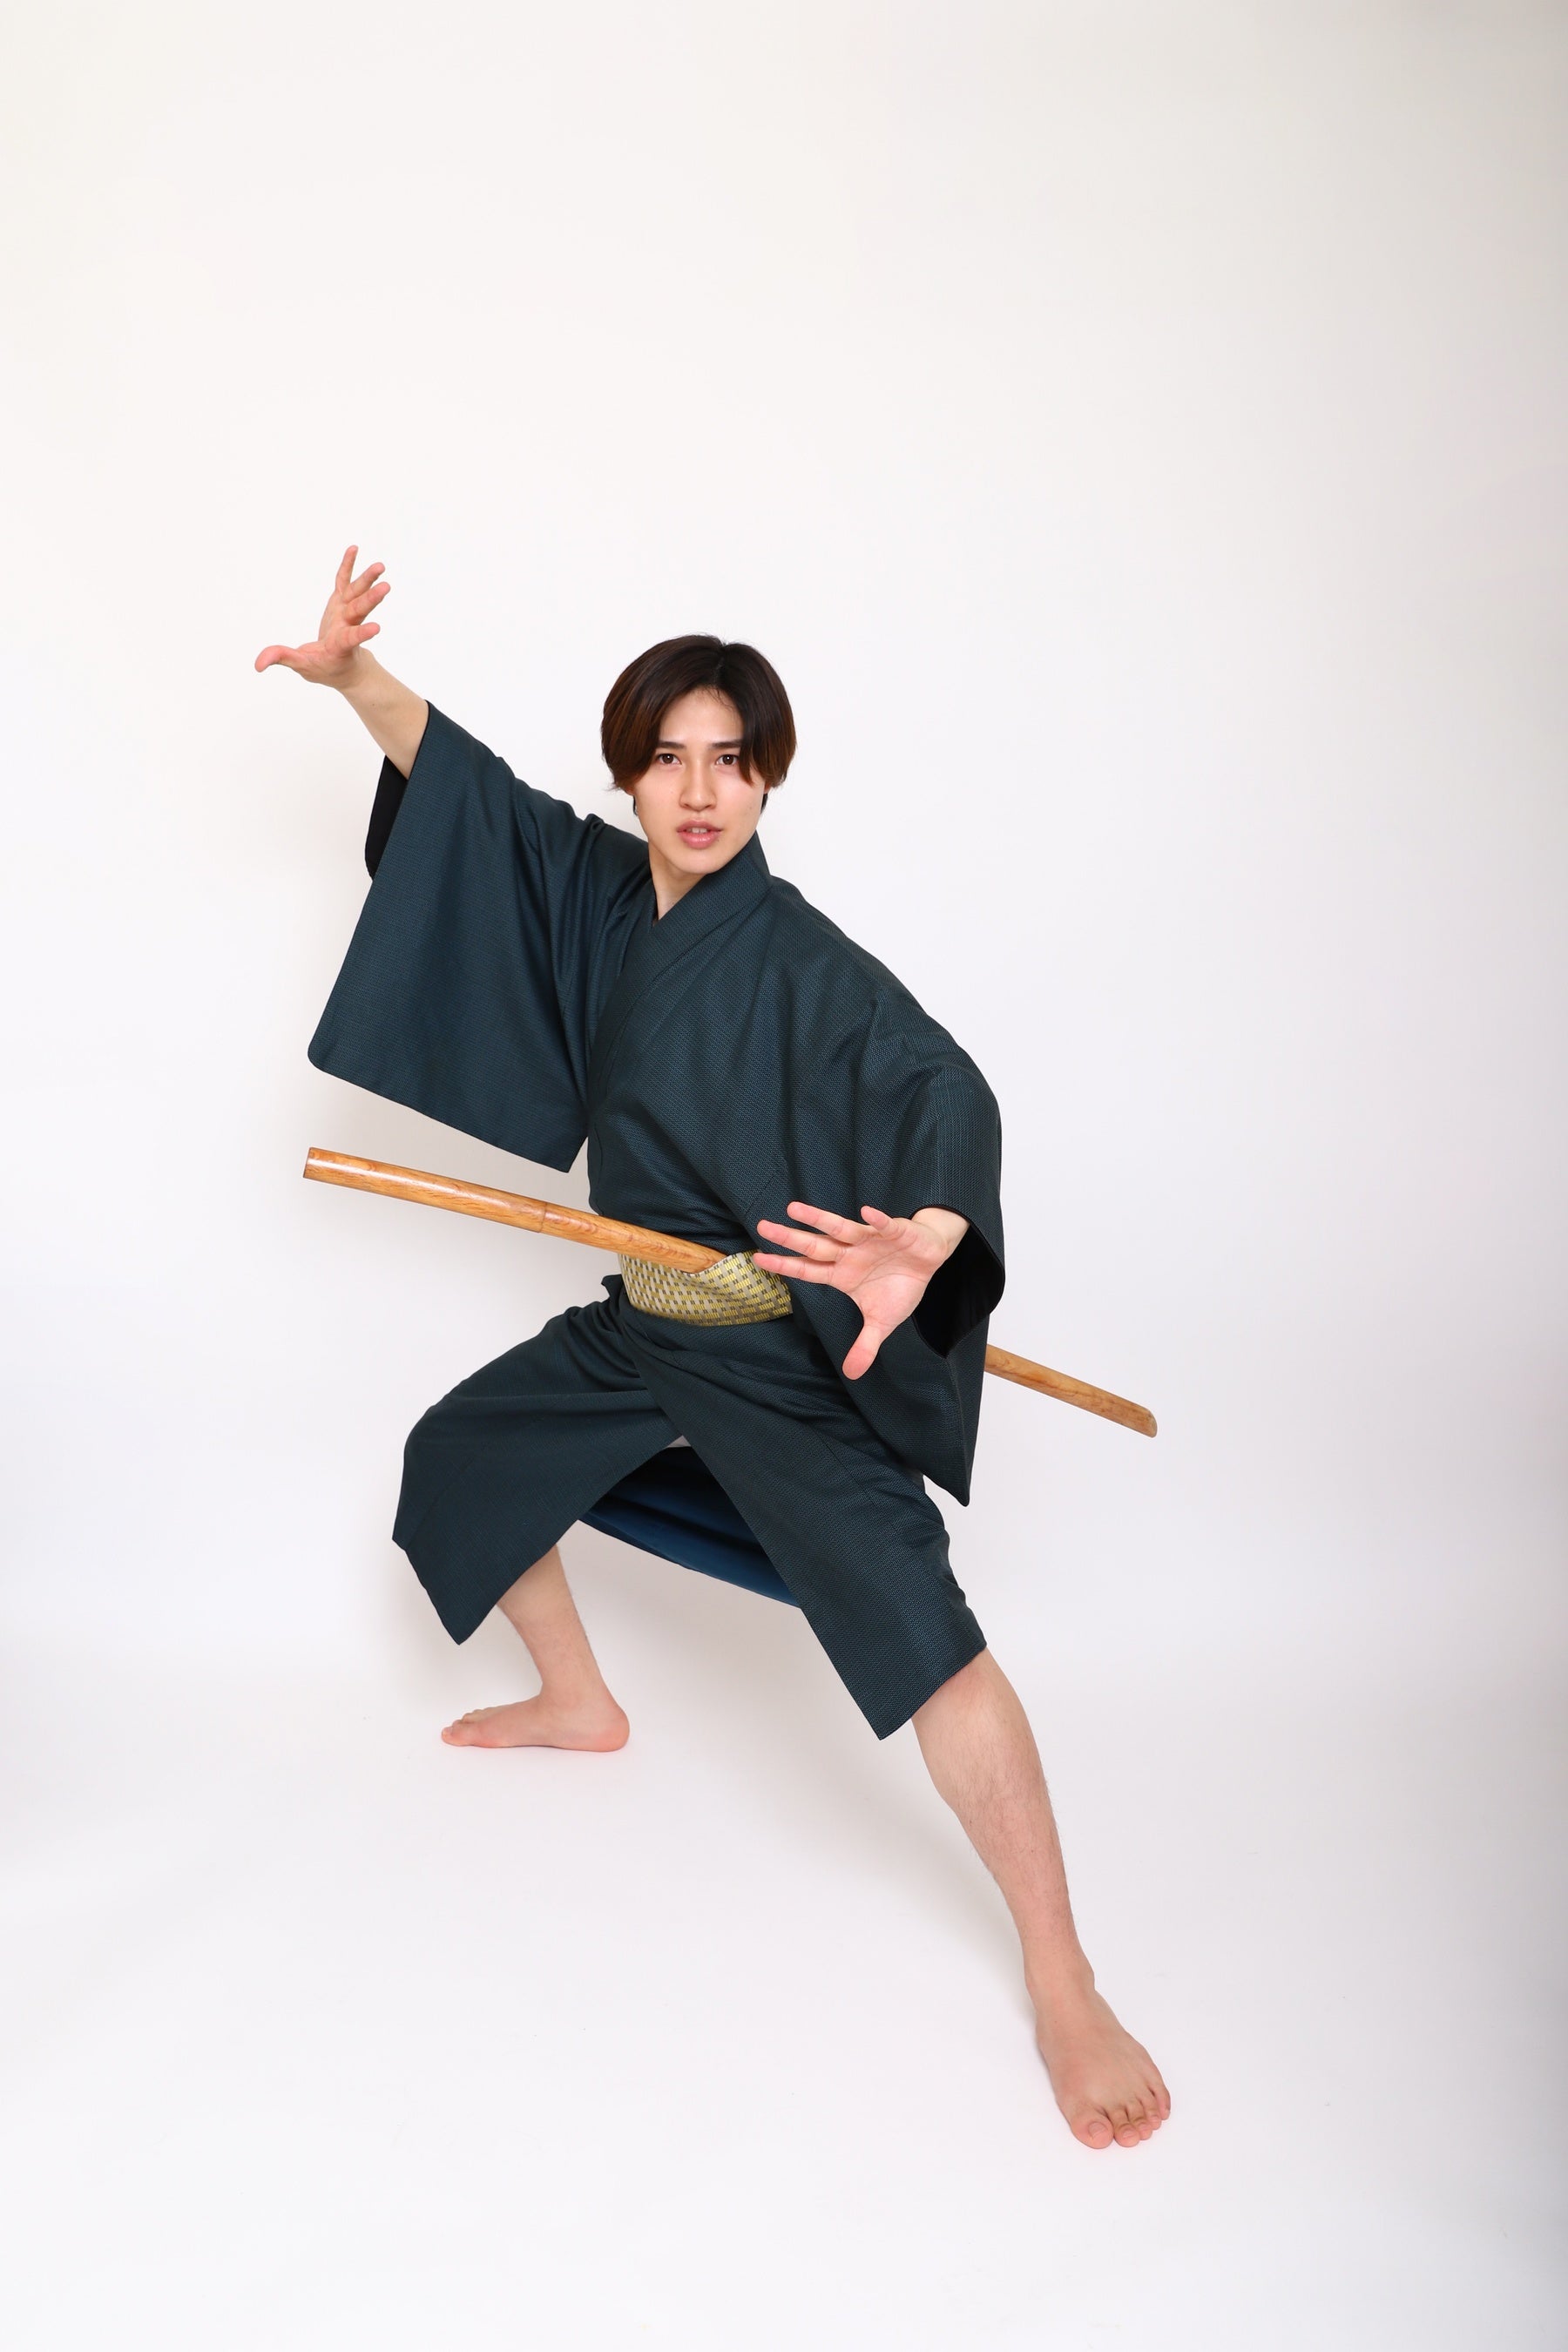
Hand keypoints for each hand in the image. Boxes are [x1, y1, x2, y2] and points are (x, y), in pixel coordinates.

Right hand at [255, 544, 389, 685]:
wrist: (344, 665)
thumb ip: (282, 659)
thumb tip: (258, 664)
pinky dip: (348, 566)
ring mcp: (346, 613)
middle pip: (359, 611)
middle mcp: (347, 626)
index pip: (351, 639)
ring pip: (357, 594)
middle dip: (371, 599)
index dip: (362, 633)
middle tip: (386, 587)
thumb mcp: (302, 666)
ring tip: (380, 566)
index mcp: (340, 645)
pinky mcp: (341, 602)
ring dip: (368, 580)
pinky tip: (354, 548)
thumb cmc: (324, 668)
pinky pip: (344, 581)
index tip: (377, 628)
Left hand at [754, 1203, 962, 1378]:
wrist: (929, 1258)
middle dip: (789, 1238)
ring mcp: (869, 1240)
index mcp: (843, 1274)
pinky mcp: (895, 1231)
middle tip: (762, 1226)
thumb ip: (865, 1345)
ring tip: (794, 1209)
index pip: (808, 1271)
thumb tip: (852, 1374)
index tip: (758, 1259)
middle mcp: (849, 1254)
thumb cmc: (900, 1285)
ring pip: (840, 1228)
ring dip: (818, 1219)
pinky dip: (876, 1220)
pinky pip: (884, 1225)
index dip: (785, 1266)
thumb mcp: (882, 1322)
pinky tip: (865, 1211)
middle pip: (815, 1246)